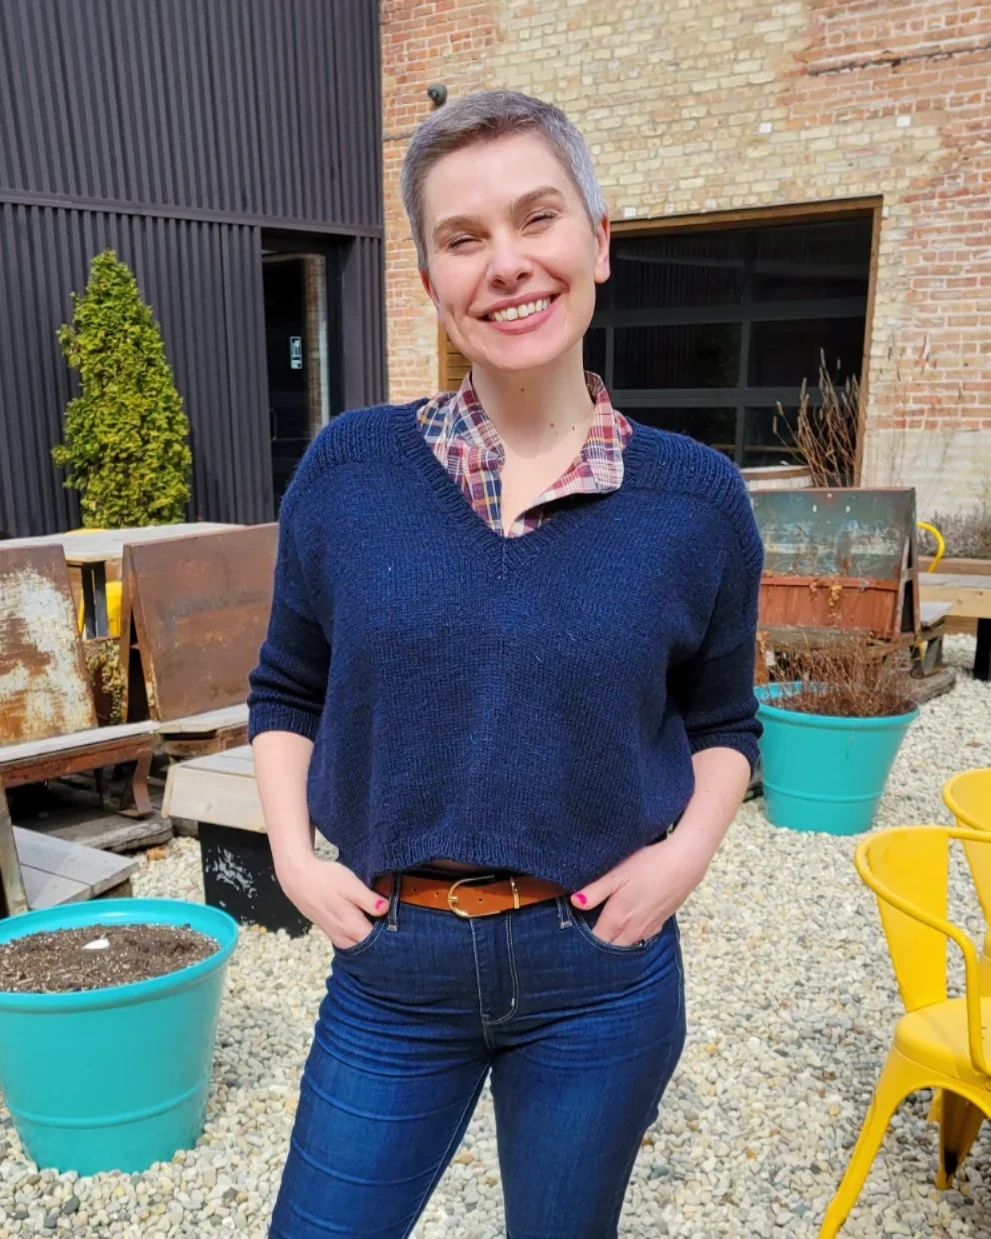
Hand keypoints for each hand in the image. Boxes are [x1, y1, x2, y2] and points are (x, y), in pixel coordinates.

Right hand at [277, 854, 387, 948]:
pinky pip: (350, 940)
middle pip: (369, 946)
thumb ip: (369, 900)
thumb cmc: (326, 879)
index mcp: (352, 927)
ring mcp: (335, 935)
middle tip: (396, 924)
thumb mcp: (351, 885)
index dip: (391, 935)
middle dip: (383, 939)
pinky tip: (366, 923)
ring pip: (359, 944)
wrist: (298, 878)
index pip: (378, 941)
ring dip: (370, 938)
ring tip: (382, 923)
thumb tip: (387, 910)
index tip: (403, 925)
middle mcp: (344, 937)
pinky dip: (359, 936)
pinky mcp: (330, 931)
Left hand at [570, 832, 709, 945]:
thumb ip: (594, 891)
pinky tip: (627, 923)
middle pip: (610, 948)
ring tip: (605, 928)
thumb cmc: (648, 865)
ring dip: (615, 942)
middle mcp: (632, 931)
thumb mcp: (617, 873)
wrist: (684, 863)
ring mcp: (648, 929)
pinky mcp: (659, 924)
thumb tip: (575, 903)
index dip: (583, 941)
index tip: (574, 932)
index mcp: (618, 919)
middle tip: (586, 932)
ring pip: (626, 944)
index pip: (595, 942)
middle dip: (598, 945)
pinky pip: (640, 938)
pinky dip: (630, 936)